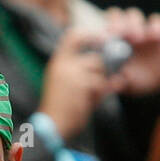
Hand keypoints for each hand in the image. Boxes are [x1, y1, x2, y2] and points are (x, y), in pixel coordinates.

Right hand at [40, 26, 110, 140]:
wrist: (52, 125)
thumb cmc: (59, 108)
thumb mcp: (64, 84)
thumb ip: (79, 73)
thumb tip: (101, 67)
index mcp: (57, 61)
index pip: (73, 37)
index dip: (89, 35)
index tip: (102, 39)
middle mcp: (64, 63)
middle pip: (95, 59)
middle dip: (103, 74)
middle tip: (107, 82)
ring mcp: (74, 73)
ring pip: (100, 74)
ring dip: (101, 87)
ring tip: (91, 99)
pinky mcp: (83, 84)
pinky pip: (101, 85)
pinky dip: (100, 95)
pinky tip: (91, 103)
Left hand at [102, 7, 159, 97]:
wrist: (155, 84)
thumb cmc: (134, 81)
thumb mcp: (125, 83)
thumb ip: (119, 79)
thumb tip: (115, 79)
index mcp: (111, 41)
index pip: (104, 28)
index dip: (105, 31)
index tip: (107, 38)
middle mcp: (123, 31)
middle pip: (118, 16)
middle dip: (119, 23)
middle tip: (123, 34)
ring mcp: (140, 28)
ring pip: (134, 15)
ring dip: (134, 23)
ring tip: (139, 39)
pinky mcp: (157, 31)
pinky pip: (157, 21)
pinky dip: (157, 25)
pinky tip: (157, 36)